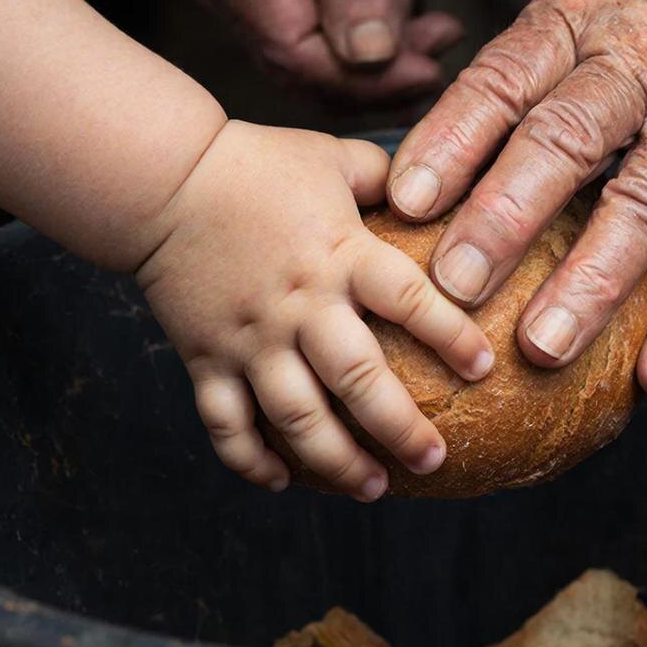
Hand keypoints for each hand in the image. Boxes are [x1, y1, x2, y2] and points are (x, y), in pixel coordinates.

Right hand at [137, 123, 492, 500]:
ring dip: (337, 461)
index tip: (482, 368)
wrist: (164, 181)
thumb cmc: (256, 165)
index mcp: (340, 254)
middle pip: (359, 379)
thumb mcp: (331, 157)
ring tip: (373, 489)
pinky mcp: (206, 358)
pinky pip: (226, 423)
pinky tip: (280, 482)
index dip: (451, 336)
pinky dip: (250, 460)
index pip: (409, 300)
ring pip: (297, 417)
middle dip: (401, 428)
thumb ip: (384, 176)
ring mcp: (251, 339)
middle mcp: (301, 306)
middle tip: (433, 459)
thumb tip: (431, 188)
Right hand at [192, 0, 461, 101]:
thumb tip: (368, 57)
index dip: (366, 81)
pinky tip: (409, 25)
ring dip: (384, 65)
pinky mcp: (273, 9)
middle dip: (381, 76)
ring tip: (435, 32)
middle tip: (440, 51)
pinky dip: (372, 50)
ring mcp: (246, 6)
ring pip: (319, 72)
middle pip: (306, 75)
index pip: (297, 56)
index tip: (428, 72)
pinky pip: (323, 52)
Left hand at [387, 0, 646, 395]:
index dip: (452, 140)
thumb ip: (512, 82)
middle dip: (506, 214)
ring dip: (591, 280)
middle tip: (455, 284)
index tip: (405, 203)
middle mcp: (643, 65)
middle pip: (567, 138)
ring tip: (542, 348)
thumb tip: (412, 177)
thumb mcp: (583, 18)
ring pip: (643, 206)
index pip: (505, 79)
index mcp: (582, 19)